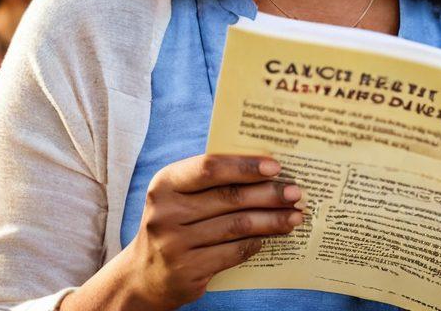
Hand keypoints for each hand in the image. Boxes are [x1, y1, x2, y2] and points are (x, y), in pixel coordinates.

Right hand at [119, 154, 304, 310]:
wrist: (144, 274)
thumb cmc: (174, 223)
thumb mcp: (180, 196)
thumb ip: (212, 182)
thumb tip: (267, 172)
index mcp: (165, 184)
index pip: (210, 168)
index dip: (245, 166)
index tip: (276, 167)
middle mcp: (166, 213)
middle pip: (229, 198)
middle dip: (269, 194)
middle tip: (296, 193)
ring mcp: (174, 244)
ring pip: (237, 226)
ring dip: (271, 220)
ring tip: (295, 216)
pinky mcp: (188, 270)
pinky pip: (233, 252)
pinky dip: (257, 242)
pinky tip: (271, 237)